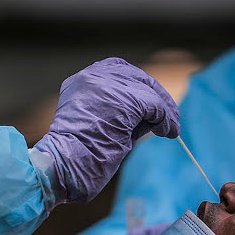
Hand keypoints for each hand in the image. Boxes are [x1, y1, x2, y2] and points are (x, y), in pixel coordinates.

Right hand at [35, 58, 179, 204]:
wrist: (63, 165)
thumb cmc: (77, 154)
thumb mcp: (96, 121)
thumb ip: (118, 109)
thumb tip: (152, 111)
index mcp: (82, 80)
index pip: (118, 69)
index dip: (138, 84)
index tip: (151, 101)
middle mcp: (93, 76)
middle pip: (137, 77)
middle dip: (156, 96)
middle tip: (170, 116)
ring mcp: (109, 86)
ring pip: (148, 91)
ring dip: (164, 109)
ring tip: (170, 127)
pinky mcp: (125, 101)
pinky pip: (155, 106)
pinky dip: (165, 120)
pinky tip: (167, 132)